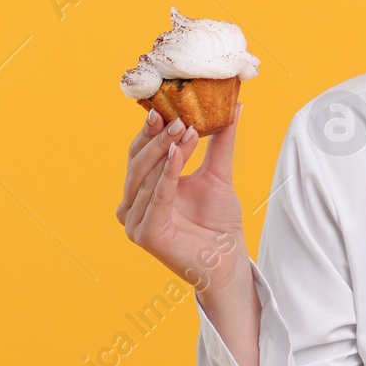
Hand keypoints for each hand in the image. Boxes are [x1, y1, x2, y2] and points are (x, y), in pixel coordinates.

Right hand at [116, 106, 249, 296]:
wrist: (228, 259)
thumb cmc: (218, 221)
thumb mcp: (218, 173)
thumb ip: (220, 142)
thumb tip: (233, 107)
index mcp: (142, 190)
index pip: (139, 153)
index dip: (150, 130)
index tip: (166, 107)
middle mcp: (132, 205)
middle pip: (139, 162)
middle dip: (159, 137)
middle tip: (179, 117)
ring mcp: (135, 222)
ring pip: (146, 176)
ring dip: (167, 150)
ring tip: (186, 128)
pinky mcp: (145, 234)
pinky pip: (157, 196)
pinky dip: (168, 173)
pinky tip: (179, 152)